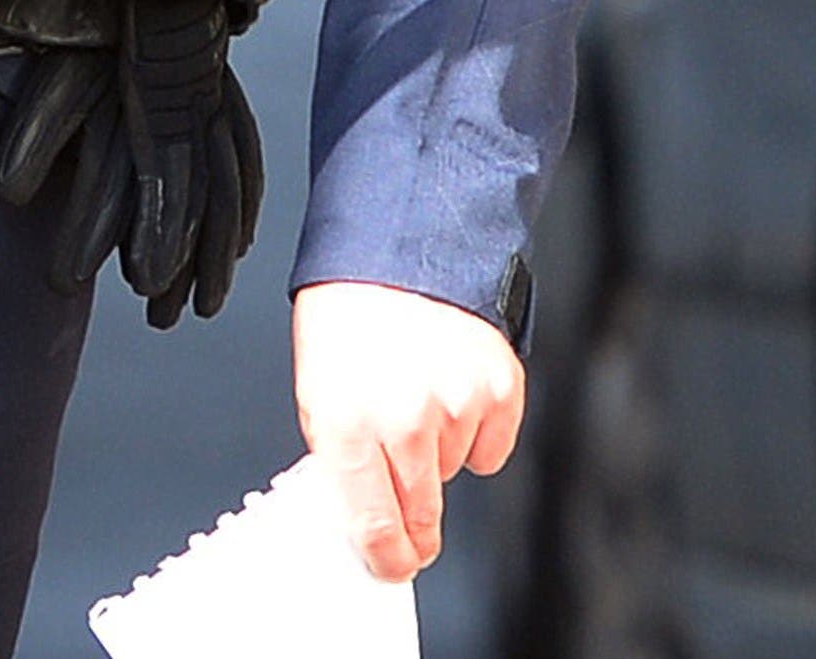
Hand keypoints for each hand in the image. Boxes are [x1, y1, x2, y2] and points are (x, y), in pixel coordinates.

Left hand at [294, 278, 526, 579]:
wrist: (397, 249)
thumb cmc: (348, 313)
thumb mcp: (316, 385)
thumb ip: (338, 452)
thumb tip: (358, 510)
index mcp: (345, 420)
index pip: (371, 521)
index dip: (383, 556)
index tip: (388, 566)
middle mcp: (405, 419)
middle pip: (421, 514)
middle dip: (413, 526)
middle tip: (407, 526)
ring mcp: (458, 406)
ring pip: (451, 473)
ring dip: (434, 455)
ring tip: (411, 398)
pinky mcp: (500, 390)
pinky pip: (489, 448)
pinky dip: (473, 434)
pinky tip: (449, 394)